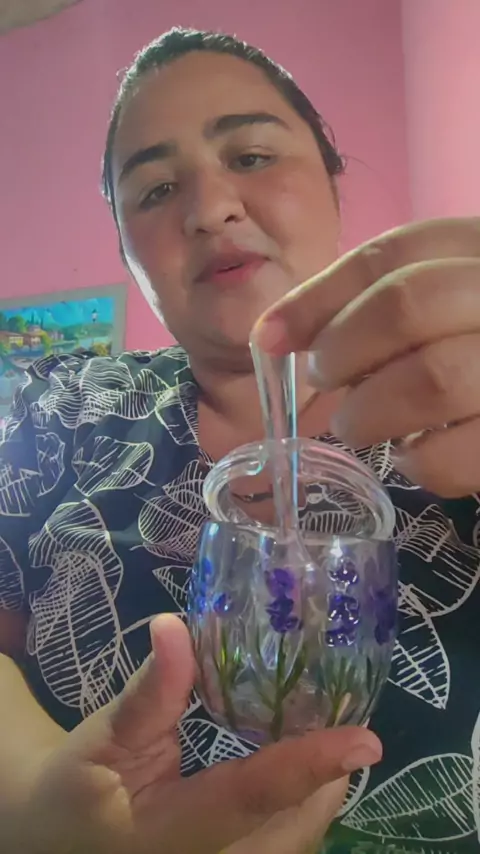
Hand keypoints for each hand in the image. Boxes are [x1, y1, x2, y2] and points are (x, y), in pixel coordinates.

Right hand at [18, 615, 380, 853]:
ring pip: (301, 835)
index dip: (311, 764)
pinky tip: (297, 757)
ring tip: (322, 724)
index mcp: (174, 835)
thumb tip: (175, 625)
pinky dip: (304, 798)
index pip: (253, 797)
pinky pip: (288, 837)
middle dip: (327, 770)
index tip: (365, 739)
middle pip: (297, 823)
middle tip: (335, 705)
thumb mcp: (105, 737)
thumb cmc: (77, 788)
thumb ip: (150, 692)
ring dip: (320, 784)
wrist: (60, 839)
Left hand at [254, 217, 479, 496]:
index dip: (318, 297)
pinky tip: (412, 458)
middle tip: (326, 382)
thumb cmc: (477, 344)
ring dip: (369, 410)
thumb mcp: (446, 305)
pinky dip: (419, 464)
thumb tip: (270, 335)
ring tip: (356, 425)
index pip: (393, 255)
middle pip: (409, 303)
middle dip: (343, 349)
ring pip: (433, 377)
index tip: (268, 339)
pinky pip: (459, 453)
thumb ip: (375, 305)